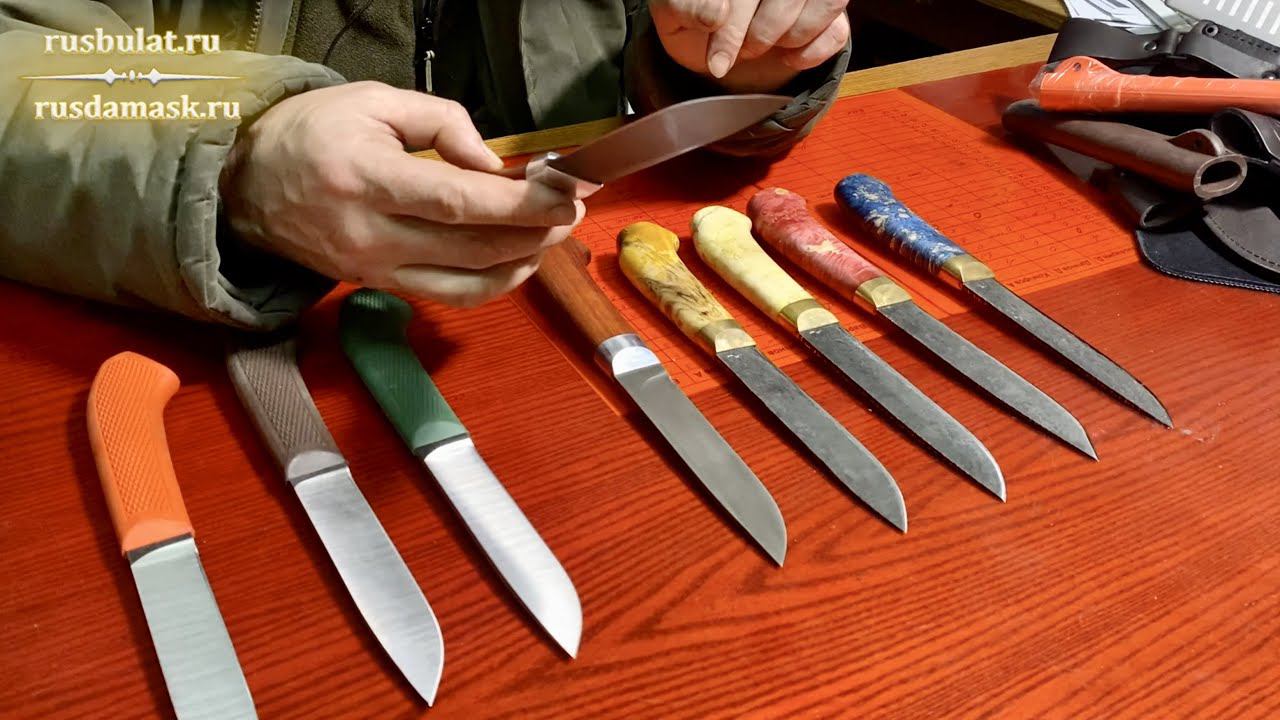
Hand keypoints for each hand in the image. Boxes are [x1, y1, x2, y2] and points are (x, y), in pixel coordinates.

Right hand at [220, 82, 583, 307]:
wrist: (244, 189)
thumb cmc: (309, 135)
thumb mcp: (372, 101)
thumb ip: (442, 122)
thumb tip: (492, 163)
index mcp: (366, 176)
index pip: (459, 201)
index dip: (520, 203)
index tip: (565, 194)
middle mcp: (370, 232)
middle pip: (473, 247)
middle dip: (535, 232)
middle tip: (571, 210)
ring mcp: (374, 268)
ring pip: (468, 283)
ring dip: (522, 263)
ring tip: (550, 234)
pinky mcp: (379, 286)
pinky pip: (449, 296)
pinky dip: (492, 283)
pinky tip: (516, 260)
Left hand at [650, 0, 850, 92]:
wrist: (709, 35)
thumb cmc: (692, 14)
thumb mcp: (674, 12)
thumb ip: (688, 7)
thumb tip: (716, 14)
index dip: (735, 28)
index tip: (717, 62)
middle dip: (762, 34)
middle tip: (741, 52)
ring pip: (827, 3)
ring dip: (792, 37)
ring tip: (763, 48)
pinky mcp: (829, 11)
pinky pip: (837, 31)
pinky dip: (812, 53)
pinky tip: (787, 59)